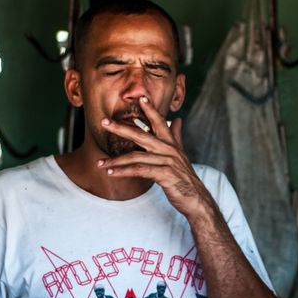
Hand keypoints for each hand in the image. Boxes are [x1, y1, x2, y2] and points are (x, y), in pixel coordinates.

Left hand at [98, 97, 215, 219]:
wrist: (196, 198)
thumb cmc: (184, 177)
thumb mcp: (181, 154)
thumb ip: (176, 136)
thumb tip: (178, 119)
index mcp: (172, 143)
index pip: (160, 122)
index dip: (151, 109)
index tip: (140, 98)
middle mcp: (169, 150)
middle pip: (141, 135)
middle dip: (121, 128)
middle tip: (104, 122)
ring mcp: (167, 162)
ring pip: (136, 156)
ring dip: (116, 160)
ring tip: (101, 163)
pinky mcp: (164, 174)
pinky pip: (139, 170)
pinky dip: (124, 171)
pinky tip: (112, 173)